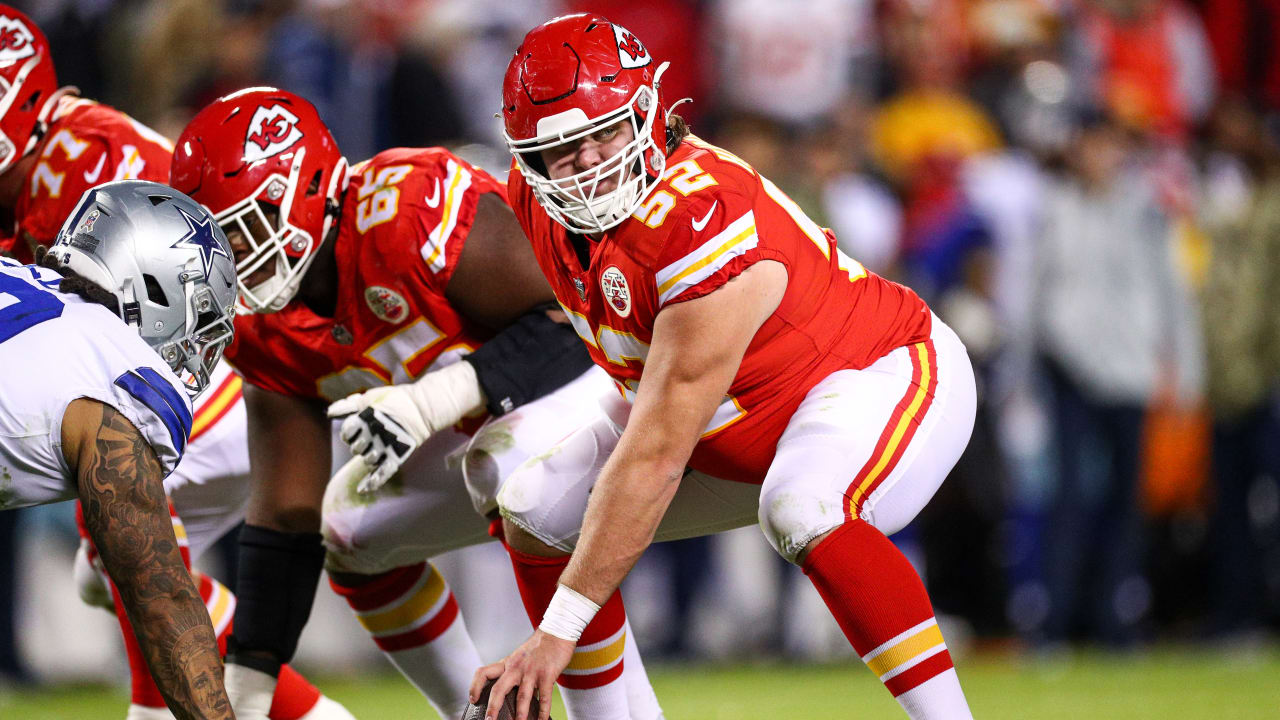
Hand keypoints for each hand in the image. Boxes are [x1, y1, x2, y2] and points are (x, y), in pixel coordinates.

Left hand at [327, 361, 483, 493]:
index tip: (355, 429)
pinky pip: (382, 473)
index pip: (346, 432)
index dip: (348, 432)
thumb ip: (348, 406)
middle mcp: (373, 435)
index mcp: (365, 420)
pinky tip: (362, 490)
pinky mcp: (397, 457)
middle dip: (358, 445)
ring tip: (375, 449)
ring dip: (367, 457)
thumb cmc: (396, 400)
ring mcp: (385, 447)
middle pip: (355, 448)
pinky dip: (372, 483)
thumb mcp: (369, 398)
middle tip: (369, 437)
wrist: (422, 407)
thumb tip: (329, 412)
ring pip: (367, 460)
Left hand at [471, 630, 572, 719]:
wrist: (556, 633)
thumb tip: (507, 693)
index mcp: (507, 663)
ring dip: (520, 714)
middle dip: (493, 707)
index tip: (473, 700)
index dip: (475, 687)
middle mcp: (516, 668)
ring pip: (522, 696)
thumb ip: (512, 672)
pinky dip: (543, 712)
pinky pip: (544, 698)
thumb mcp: (519, 657)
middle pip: (499, 689)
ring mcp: (531, 672)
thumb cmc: (538, 647)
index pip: (484, 673)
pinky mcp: (547, 675)